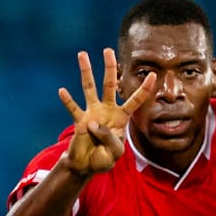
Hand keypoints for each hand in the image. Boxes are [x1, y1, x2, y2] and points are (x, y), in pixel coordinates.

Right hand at [57, 48, 156, 176]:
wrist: (87, 165)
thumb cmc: (104, 158)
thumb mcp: (115, 153)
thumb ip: (109, 138)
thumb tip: (94, 122)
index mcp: (121, 118)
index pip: (135, 101)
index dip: (144, 89)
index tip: (153, 74)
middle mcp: (107, 111)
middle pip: (110, 85)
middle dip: (110, 68)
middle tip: (108, 50)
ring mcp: (92, 113)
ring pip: (89, 88)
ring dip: (86, 72)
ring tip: (82, 54)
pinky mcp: (79, 121)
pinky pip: (73, 108)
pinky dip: (68, 101)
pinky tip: (63, 91)